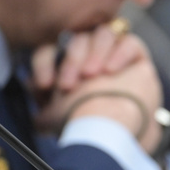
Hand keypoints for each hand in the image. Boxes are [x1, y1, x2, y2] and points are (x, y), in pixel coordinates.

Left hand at [31, 25, 164, 153]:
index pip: (49, 51)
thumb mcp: (51, 115)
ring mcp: (116, 55)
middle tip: (69, 85)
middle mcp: (91, 58)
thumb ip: (40, 100)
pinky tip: (110, 70)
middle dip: (71, 60)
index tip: (43, 85)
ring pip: (102, 34)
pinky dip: (118, 53)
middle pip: (77, 40)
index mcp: (67, 68)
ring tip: (91, 75)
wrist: (114, 135)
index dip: (44, 64)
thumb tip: (30, 87)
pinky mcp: (139, 58)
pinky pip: (129, 42)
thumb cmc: (83, 126)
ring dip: (93, 52)